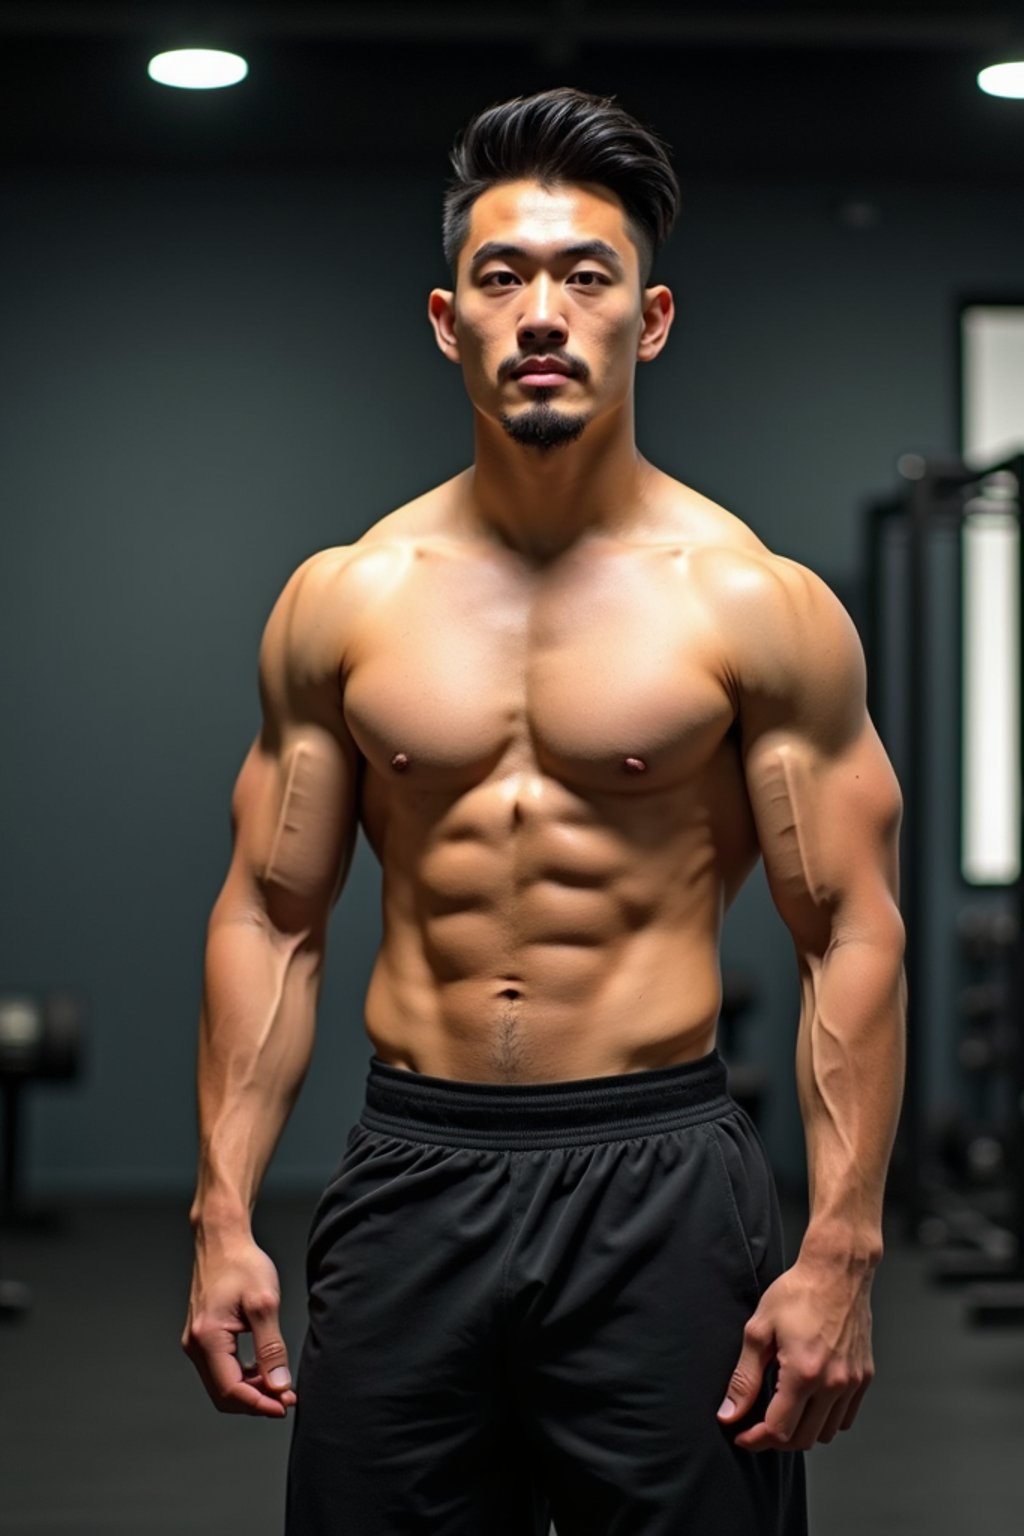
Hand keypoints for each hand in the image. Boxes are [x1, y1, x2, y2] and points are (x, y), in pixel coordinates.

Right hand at [181, 1230, 296, 1416]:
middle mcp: (195, 1344)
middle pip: (224, 1394)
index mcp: (207, 1338)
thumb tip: (279, 1385)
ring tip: (281, 1387)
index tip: (286, 1406)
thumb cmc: (242, 1263)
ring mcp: (196, 1341)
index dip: (260, 1404)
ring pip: (222, 1384)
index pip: (231, 1391)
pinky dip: (243, 1376)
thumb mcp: (264, 1303)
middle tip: (288, 1399)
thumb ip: (272, 1347)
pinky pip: (221, 1369)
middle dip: (256, 1401)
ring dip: (251, 1390)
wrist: (223, 1239)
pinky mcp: (203, 1336)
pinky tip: (264, 1371)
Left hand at [717, 1256, 874, 1451]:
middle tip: (756, 1426)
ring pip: (826, 1433)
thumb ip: (745, 1378)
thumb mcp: (759, 1330)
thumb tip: (729, 1413)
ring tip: (782, 1413)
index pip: (778, 1430)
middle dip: (775, 1439)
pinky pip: (845, 1418)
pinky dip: (826, 1421)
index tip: (741, 1435)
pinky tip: (809, 1404)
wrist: (837, 1271)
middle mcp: (833, 1384)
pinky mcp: (864, 1377)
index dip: (755, 1439)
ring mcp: (852, 1382)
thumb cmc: (796, 1293)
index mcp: (803, 1373)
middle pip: (803, 1439)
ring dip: (801, 1432)